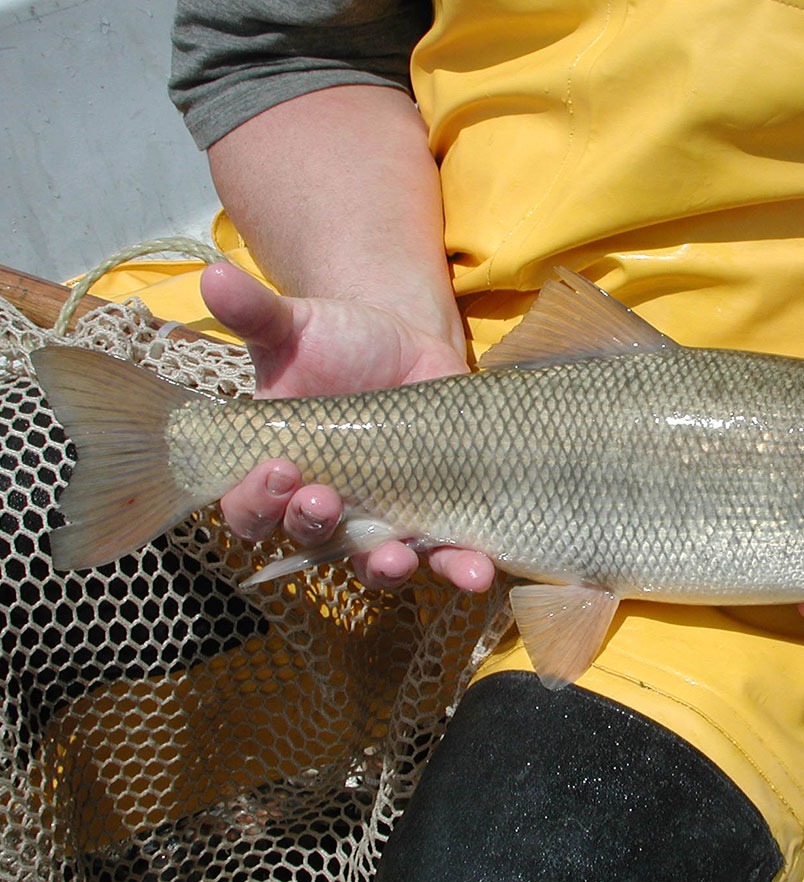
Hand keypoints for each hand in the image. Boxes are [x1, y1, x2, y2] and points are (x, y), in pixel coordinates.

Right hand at [202, 263, 494, 592]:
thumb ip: (256, 313)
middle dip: (314, 526)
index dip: (256, 499)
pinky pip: (444, 556)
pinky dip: (459, 566)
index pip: (249, 507)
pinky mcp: (436, 518)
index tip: (278, 468)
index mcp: (276, 472)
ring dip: (386, 567)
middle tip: (326, 501)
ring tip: (397, 559)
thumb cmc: (335, 342)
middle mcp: (325, 508)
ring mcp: (382, 519)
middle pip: (309, 539)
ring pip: (375, 562)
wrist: (406, 344)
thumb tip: (211, 276)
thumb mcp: (295, 325)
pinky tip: (477, 569)